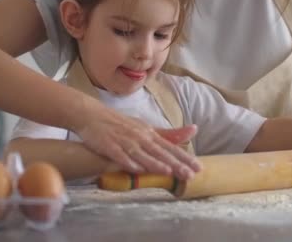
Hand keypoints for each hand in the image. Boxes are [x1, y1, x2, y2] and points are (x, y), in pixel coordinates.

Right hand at [75, 100, 201, 179]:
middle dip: (175, 164)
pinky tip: (136, 169)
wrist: (93, 115)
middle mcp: (140, 137)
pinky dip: (128, 162)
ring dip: (155, 163)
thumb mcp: (147, 127)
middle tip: (189, 175)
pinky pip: (119, 155)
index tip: (199, 168)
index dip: (185, 158)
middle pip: (160, 152)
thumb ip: (169, 133)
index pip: (171, 147)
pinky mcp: (108, 146)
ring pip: (142, 154)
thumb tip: (193, 130)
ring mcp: (124, 141)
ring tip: (168, 171)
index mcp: (150, 133)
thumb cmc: (121, 124)